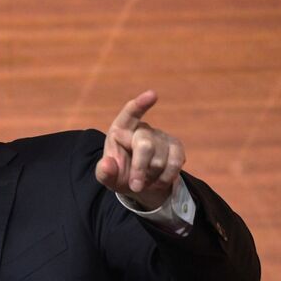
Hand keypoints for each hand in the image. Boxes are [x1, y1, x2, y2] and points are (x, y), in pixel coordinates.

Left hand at [95, 90, 185, 209]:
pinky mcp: (176, 146)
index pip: (130, 113)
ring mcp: (161, 136)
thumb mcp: (107, 177)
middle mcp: (141, 129)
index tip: (153, 95)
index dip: (140, 104)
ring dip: (152, 176)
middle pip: (145, 145)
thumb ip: (104, 172)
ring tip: (144, 180)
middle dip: (140, 169)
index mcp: (120, 130)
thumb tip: (107, 163)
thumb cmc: (119, 174)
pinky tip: (158, 181)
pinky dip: (166, 177)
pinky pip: (176, 162)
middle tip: (135, 186)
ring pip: (160, 159)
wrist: (140, 184)